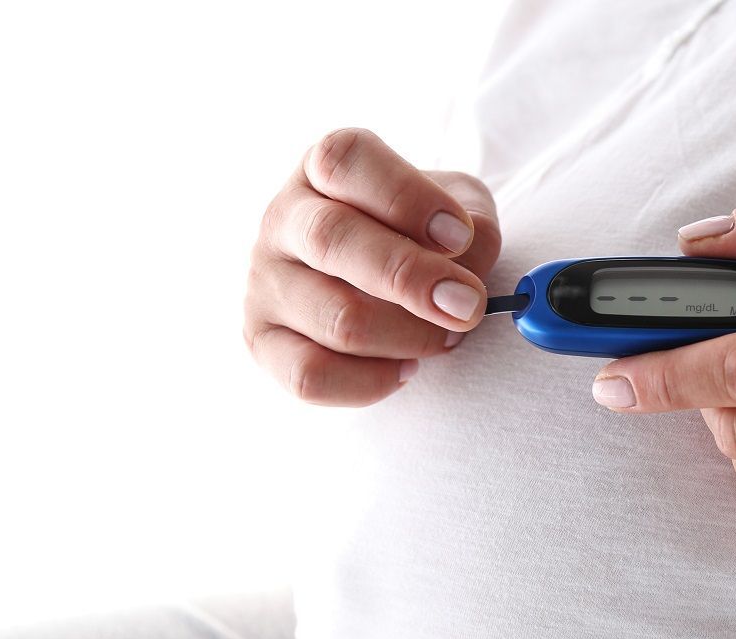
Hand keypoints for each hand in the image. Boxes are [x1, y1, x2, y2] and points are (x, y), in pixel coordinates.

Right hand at [244, 128, 500, 405]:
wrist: (387, 286)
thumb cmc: (423, 237)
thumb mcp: (459, 211)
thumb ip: (474, 229)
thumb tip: (466, 272)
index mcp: (324, 168)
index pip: (344, 161)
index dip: (405, 197)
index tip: (458, 234)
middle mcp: (284, 217)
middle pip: (331, 239)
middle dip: (412, 278)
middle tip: (469, 303)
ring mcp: (265, 280)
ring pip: (335, 317)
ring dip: (409, 336)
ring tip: (448, 336)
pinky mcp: (261, 340)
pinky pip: (310, 374)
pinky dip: (371, 381)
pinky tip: (406, 369)